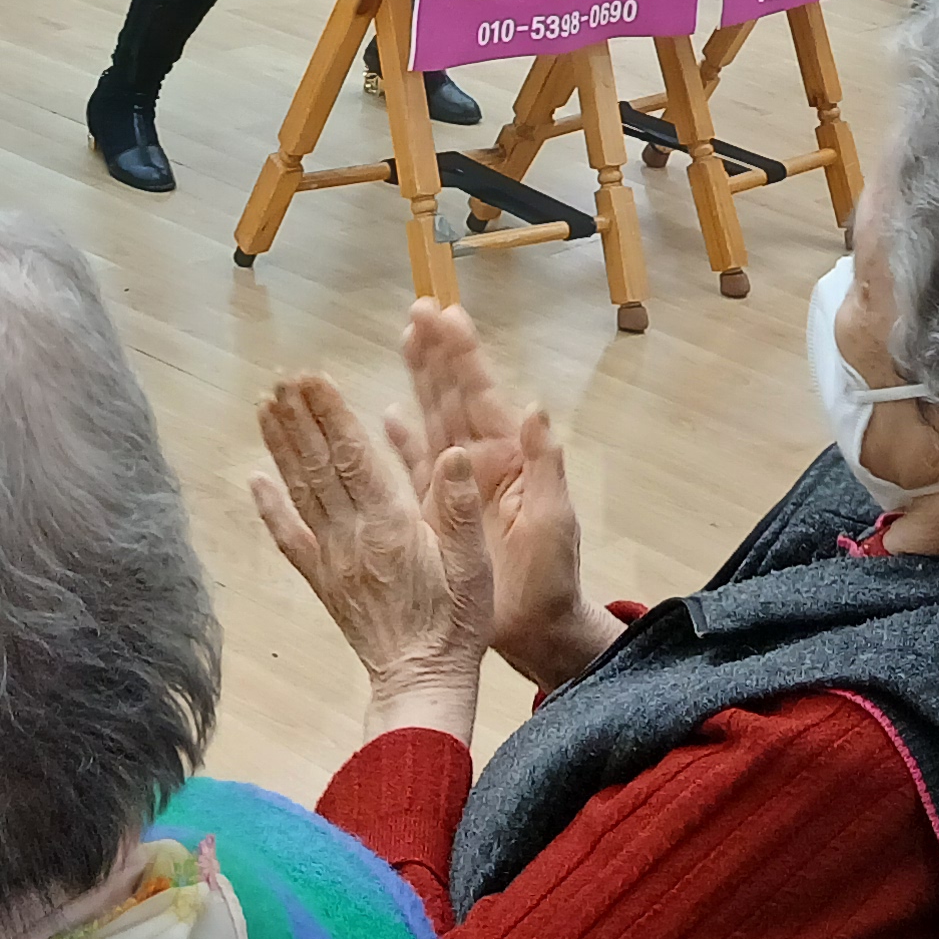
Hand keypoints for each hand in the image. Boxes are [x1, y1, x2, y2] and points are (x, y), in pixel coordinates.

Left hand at [252, 370, 491, 738]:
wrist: (422, 682)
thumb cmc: (456, 623)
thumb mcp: (474, 567)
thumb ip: (459, 509)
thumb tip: (453, 453)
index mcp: (391, 526)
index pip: (353, 457)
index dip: (331, 414)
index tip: (312, 377)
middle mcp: (353, 536)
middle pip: (319, 466)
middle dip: (300, 418)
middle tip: (282, 378)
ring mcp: (332, 559)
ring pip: (300, 492)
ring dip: (282, 447)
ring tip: (267, 408)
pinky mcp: (323, 581)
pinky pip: (289, 540)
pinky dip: (269, 508)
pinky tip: (254, 480)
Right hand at [392, 301, 612, 690]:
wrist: (535, 630)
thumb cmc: (551, 577)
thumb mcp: (553, 519)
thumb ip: (545, 464)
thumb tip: (534, 406)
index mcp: (508, 458)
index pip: (480, 394)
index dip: (462, 354)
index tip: (445, 314)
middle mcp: (479, 462)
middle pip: (452, 396)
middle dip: (436, 353)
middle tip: (418, 309)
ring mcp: (457, 484)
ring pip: (432, 419)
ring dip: (418, 381)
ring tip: (405, 341)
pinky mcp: (438, 512)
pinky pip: (414, 468)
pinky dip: (401, 441)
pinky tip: (384, 415)